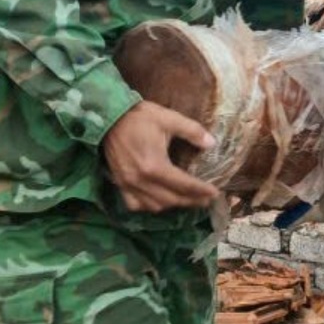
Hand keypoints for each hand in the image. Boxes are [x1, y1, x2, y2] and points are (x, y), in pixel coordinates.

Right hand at [101, 101, 219, 212]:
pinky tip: (159, 201)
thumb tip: (212, 143)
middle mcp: (141, 180)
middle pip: (172, 199)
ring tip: (187, 201)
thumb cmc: (139, 117)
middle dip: (191, 201)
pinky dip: (149, 206)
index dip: (201, 190)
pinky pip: (135, 204)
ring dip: (173, 205)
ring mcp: (128, 185)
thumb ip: (192, 131)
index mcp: (155, 165)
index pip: (184, 185)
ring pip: (154, 205)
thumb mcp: (168, 118)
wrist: (107, 118)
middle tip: (206, 200)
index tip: (215, 193)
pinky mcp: (119, 184)